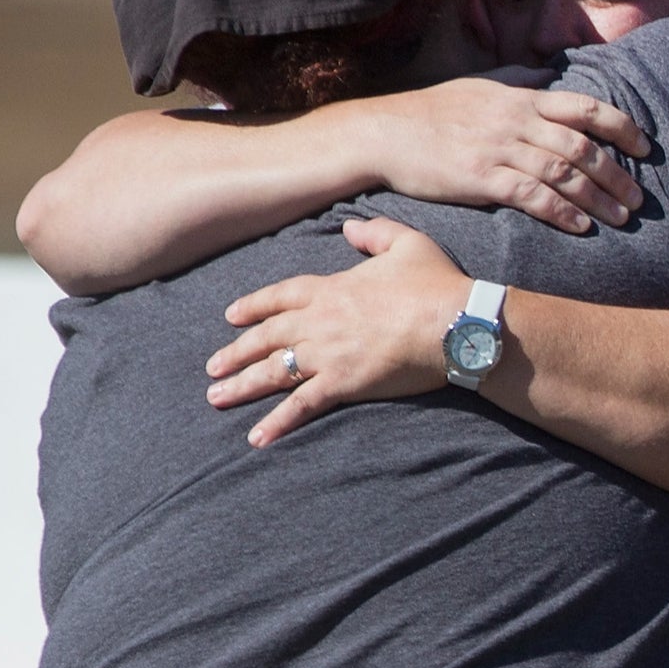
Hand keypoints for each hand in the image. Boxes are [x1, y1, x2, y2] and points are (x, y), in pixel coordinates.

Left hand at [206, 218, 466, 445]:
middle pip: (267, 336)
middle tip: (212, 366)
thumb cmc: (437, 284)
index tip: (231, 316)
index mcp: (333, 288)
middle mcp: (320, 320)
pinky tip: (257, 437)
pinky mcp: (344, 382)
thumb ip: (375, 234)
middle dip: (236, 351)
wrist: (455, 322)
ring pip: (274, 370)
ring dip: (243, 384)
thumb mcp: (408, 243)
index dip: (254, 306)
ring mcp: (329, 353)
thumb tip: (348, 230)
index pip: (281, 296)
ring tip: (217, 397)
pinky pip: (302, 405)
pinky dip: (278, 421)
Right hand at [349, 73, 647, 232]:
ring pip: (563, 173)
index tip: (644, 147)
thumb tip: (550, 73)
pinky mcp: (481, 178)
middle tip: (639, 197)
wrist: (384, 133)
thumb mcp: (480, 86)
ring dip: (598, 198)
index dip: (620, 126)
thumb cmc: (433, 111)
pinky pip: (532, 196)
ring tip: (622, 217)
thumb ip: (519, 80)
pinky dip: (562, 211)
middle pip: (581, 145)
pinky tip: (582, 225)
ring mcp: (498, 149)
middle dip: (616, 173)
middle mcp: (515, 121)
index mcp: (519, 98)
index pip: (583, 106)